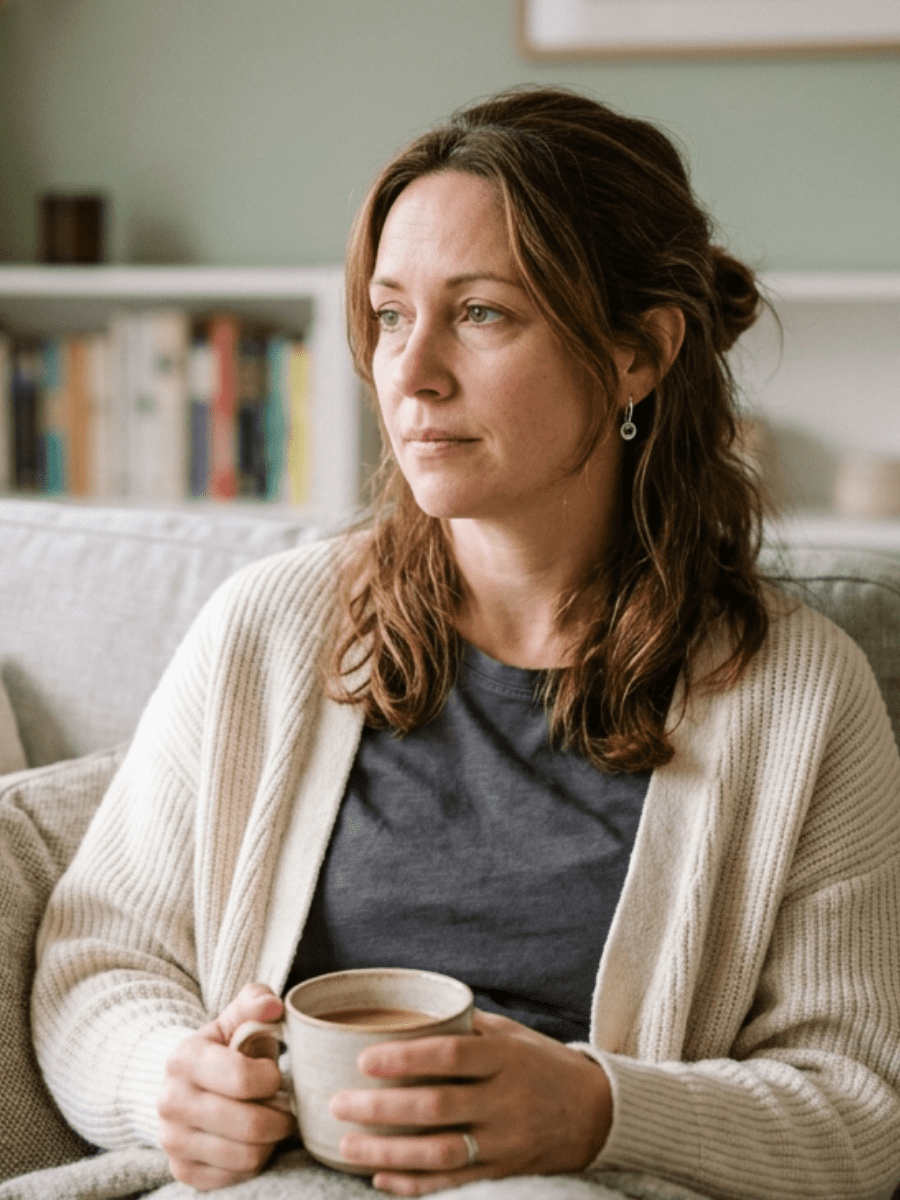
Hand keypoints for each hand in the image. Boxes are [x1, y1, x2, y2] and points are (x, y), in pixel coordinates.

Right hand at [157, 983, 296, 1190]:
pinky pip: (235, 1178)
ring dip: (269, 1140)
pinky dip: (252, 1162)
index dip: (272, 1078)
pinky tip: (250, 1140)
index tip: (275, 1074)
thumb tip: (272, 1006)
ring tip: (268, 1120)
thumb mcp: (237, 1018)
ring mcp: (172, 1141)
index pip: (243, 1078)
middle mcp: (170, 1102)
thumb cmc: (225, 1048)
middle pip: (250, 1125)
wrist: (186, 1083)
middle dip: (280, 1116)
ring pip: (247, 1156)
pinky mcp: (181, 1171)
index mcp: (183, 1058)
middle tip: (283, 1105)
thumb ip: (256, 1001)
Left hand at [329, 1008, 611, 1195]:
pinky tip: (380, 1179)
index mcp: (505, 1058)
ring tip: (346, 1146)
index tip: (364, 1059)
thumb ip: (465, 1029)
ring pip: (440, 1153)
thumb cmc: (544, 1064)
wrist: (600, 1113)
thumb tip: (409, 1013)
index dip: (405, 1059)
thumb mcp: (512, 1035)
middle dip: (381, 1109)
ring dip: (388, 1153)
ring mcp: (506, 1142)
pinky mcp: (506, 1173)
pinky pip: (454, 1184)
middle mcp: (506, 1101)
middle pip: (436, 1108)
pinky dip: (414, 1185)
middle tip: (338, 1103)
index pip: (450, 1056)